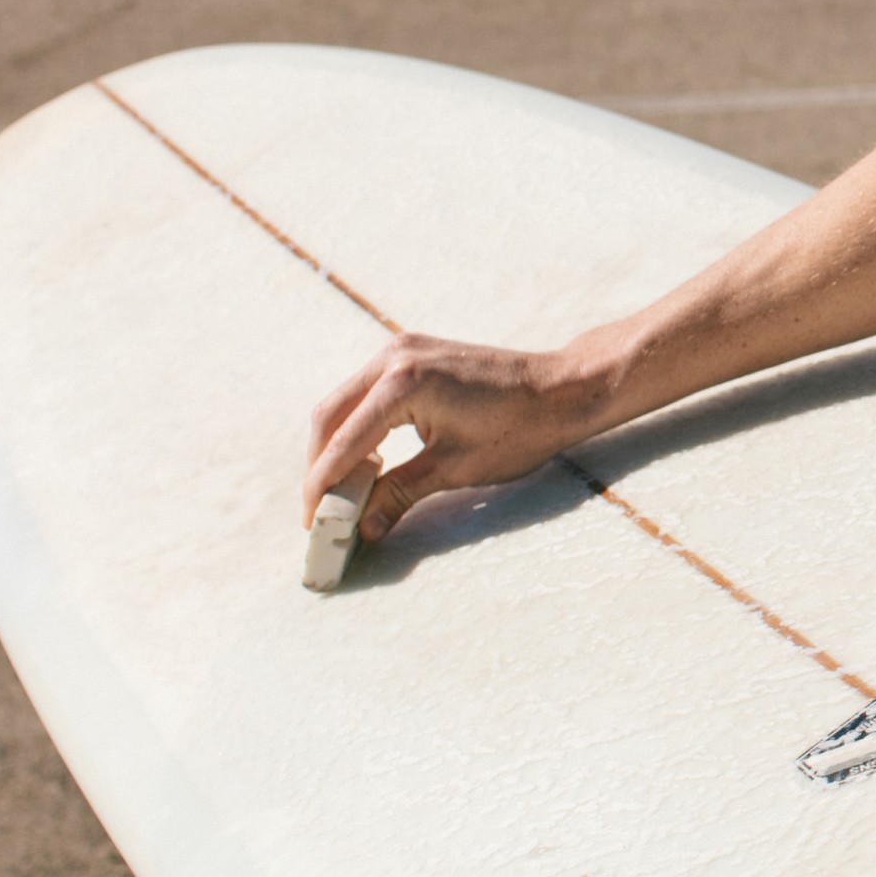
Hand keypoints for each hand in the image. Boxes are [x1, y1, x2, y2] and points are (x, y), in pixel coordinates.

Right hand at [302, 334, 599, 543]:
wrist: (563, 389)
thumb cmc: (519, 428)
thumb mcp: (454, 468)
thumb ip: (399, 493)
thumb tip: (362, 526)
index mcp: (403, 384)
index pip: (342, 443)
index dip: (322, 487)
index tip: (312, 523)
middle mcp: (394, 357)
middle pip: (329, 416)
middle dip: (320, 466)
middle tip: (319, 512)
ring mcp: (401, 349)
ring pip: (344, 402)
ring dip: (335, 445)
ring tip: (340, 492)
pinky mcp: (412, 354)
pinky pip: (367, 392)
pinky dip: (358, 425)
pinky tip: (368, 460)